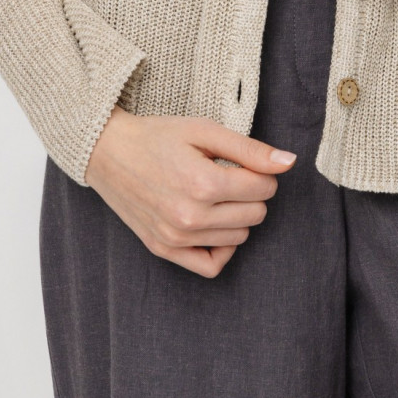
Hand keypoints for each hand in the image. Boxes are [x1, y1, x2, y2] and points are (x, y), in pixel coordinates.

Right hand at [85, 106, 297, 276]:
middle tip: (228, 176)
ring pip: (238, 239)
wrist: (108, 152)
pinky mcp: (164, 249)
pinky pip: (210, 266)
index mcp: (203, 183)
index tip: (243, 163)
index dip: (261, 173)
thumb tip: (290, 163)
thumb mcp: (205, 131)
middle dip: (251, 194)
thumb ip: (249, 150)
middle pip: (255, 215)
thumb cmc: (158, 137)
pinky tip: (216, 226)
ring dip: (237, 217)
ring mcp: (175, 238)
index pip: (264, 189)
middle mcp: (190, 217)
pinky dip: (222, 249)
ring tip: (216, 195)